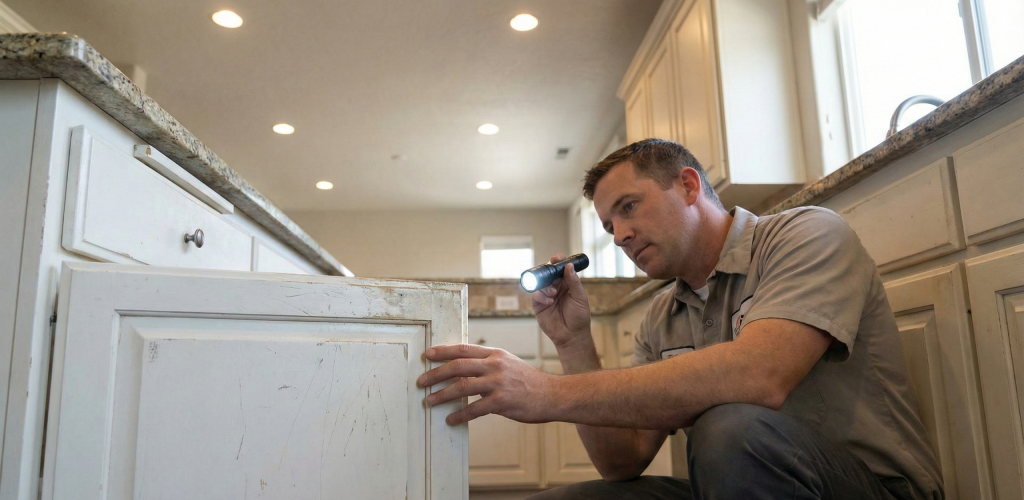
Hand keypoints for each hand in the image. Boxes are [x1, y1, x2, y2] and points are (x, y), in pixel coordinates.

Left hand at [417, 344, 555, 424]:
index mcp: (495, 354)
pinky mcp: (502, 401)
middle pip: (457, 366)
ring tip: (429, 401)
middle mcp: (495, 365)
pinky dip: (460, 415)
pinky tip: (451, 420)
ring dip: (442, 395)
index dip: (442, 351)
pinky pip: (474, 409)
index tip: (427, 356)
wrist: (552, 395)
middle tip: (421, 382)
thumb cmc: (528, 381)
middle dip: (435, 374)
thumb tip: (463, 370)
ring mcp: (498, 383)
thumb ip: (487, 364)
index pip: (463, 349)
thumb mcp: (508, 363)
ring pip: (462, 387)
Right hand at [532, 254, 591, 347]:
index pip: (560, 268)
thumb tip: (569, 266)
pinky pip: (535, 295)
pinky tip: (549, 302)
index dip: (557, 261)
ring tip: (553, 294)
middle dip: (547, 270)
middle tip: (549, 270)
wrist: (571, 335)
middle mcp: (555, 287)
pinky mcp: (538, 304)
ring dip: (545, 286)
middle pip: (547, 273)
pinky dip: (541, 296)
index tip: (556, 258)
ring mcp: (546, 295)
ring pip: (540, 283)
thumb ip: (574, 282)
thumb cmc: (579, 317)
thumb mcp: (580, 297)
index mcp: (566, 283)